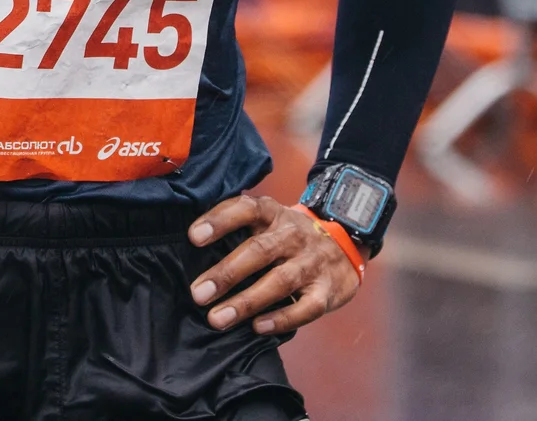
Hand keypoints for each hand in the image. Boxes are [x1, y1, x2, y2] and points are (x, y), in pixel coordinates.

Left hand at [187, 195, 360, 334]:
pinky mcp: (326, 291)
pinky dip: (281, 319)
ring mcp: (311, 263)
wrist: (345, 243)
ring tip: (217, 318)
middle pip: (259, 251)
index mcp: (273, 214)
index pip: (246, 209)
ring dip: (247, 301)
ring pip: (279, 281)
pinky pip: (305, 308)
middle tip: (198, 294)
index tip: (194, 237)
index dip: (220, 220)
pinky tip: (257, 327)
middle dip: (227, 273)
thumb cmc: (289, 236)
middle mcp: (292, 235)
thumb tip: (191, 248)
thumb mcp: (269, 220)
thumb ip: (239, 227)